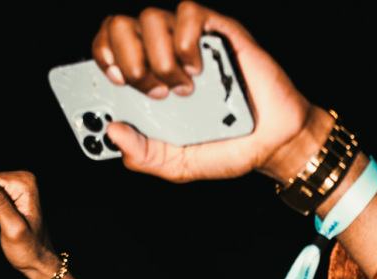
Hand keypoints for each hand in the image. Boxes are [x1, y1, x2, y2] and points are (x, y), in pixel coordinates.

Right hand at [0, 170, 60, 278]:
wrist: (38, 261)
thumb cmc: (29, 249)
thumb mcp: (12, 227)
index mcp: (24, 181)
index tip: (2, 218)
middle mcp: (19, 177)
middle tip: (3, 222)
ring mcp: (12, 183)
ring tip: (4, 222)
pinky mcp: (5, 190)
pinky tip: (1, 219)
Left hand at [91, 5, 331, 182]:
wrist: (275, 142)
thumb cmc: (229, 148)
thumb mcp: (179, 165)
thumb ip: (145, 156)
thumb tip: (113, 132)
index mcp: (147, 81)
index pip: (107, 47)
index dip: (101, 56)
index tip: (114, 82)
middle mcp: (162, 54)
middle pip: (120, 27)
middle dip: (129, 61)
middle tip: (154, 93)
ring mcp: (188, 41)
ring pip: (149, 18)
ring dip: (159, 58)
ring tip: (183, 89)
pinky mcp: (216, 32)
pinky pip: (187, 13)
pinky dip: (185, 41)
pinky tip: (198, 70)